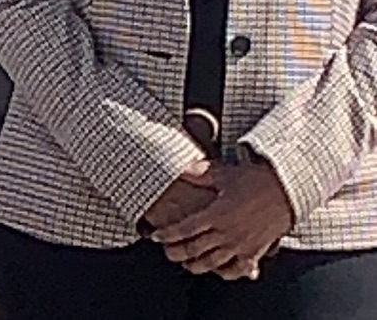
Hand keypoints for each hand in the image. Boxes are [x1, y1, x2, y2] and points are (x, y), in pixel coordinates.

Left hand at [151, 160, 295, 277]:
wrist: (287, 191)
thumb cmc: (254, 180)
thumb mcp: (224, 174)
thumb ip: (199, 173)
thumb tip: (180, 168)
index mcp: (217, 215)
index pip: (186, 230)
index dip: (168, 235)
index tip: (155, 237)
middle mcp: (228, 233)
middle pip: (195, 250)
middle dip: (177, 253)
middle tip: (166, 253)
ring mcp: (242, 245)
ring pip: (214, 263)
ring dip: (196, 266)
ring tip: (185, 264)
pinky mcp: (256, 251)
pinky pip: (239, 269)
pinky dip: (227, 273)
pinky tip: (218, 272)